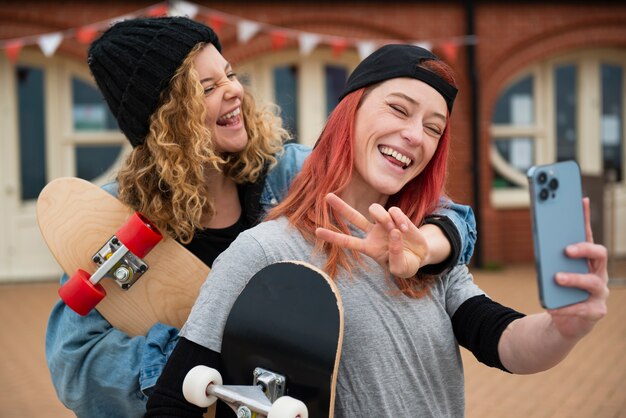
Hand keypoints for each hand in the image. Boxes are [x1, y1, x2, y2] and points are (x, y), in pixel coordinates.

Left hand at [315, 193, 427, 277]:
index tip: (317, 231)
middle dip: (341, 207)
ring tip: (395, 231)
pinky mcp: (397, 217)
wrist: (420, 256)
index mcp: (368, 247)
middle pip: (354, 217)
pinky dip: (399, 219)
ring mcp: (384, 223)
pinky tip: (406, 229)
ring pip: (374, 209)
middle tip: (327, 196)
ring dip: (384, 218)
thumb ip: (396, 256)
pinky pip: (393, 211)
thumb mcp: (400, 269)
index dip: (333, 236)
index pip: (347, 241)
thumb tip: (394, 234)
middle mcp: (373, 233)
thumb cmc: (405, 264)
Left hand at [548, 198, 608, 339]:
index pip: (587, 235)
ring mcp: (600, 292)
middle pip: (599, 254)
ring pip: (593, 282)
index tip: (581, 200)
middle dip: (584, 249)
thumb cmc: (559, 292)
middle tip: (566, 250)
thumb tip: (541, 238)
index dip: (585, 218)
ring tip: (557, 279)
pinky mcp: (596, 311)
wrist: (564, 321)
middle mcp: (598, 273)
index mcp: (587, 260)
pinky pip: (584, 308)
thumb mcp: (552, 273)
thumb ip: (550, 258)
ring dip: (574, 278)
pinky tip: (554, 308)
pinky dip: (567, 308)